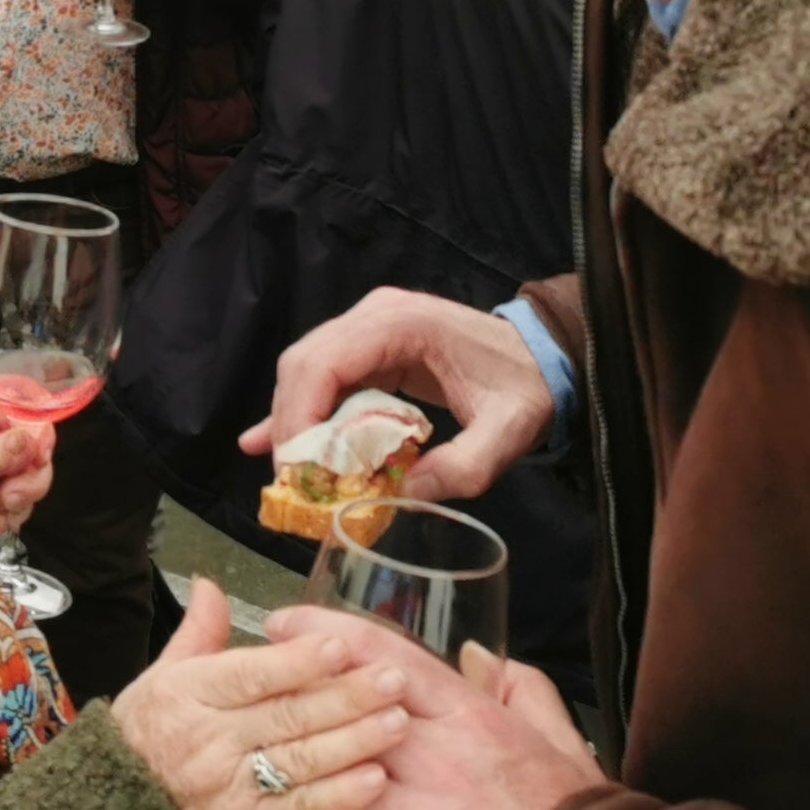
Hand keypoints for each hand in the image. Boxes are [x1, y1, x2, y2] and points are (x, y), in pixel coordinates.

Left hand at [0, 389, 53, 541]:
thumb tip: (31, 438)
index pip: (24, 415)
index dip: (38, 438)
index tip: (38, 459)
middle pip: (36, 454)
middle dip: (23, 482)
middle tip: (7, 498)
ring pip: (32, 485)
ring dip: (7, 505)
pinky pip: (20, 509)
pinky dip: (1, 521)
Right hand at [109, 582, 413, 809]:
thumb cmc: (145, 738)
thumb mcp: (160, 678)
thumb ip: (198, 633)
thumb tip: (212, 585)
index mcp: (188, 694)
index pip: (250, 675)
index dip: (297, 662)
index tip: (341, 647)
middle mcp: (210, 740)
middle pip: (287, 715)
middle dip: (346, 696)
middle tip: (393, 680)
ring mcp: (230, 787)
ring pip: (301, 760)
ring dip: (354, 741)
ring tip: (398, 722)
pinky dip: (339, 795)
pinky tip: (374, 779)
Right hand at [244, 287, 554, 500]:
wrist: (545, 355)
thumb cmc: (525, 386)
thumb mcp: (508, 431)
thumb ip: (464, 465)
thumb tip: (405, 494)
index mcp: (403, 324)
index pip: (326, 362)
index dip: (300, 414)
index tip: (294, 468)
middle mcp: (375, 315)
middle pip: (304, 363)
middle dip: (290, 424)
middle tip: (290, 481)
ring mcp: (369, 326)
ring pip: (306, 370)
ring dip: (292, 421)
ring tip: (287, 475)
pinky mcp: (370, 346)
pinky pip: (323, 376)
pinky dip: (300, 410)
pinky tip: (263, 440)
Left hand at [278, 611, 606, 809]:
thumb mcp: (561, 740)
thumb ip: (521, 689)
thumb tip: (480, 656)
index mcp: (473, 721)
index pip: (385, 659)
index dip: (328, 634)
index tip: (292, 624)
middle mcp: (436, 762)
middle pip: (344, 709)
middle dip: (302, 693)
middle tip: (270, 686)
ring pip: (330, 773)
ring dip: (308, 763)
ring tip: (290, 756)